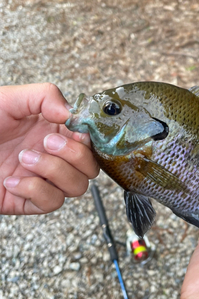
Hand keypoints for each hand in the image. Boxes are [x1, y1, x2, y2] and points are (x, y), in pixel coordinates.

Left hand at [0, 83, 98, 213]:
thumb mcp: (9, 99)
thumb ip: (45, 96)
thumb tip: (72, 114)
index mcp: (52, 131)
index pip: (89, 140)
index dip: (88, 138)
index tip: (74, 131)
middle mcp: (51, 156)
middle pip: (90, 167)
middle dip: (73, 155)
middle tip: (46, 142)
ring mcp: (41, 179)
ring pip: (76, 187)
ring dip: (54, 171)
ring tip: (25, 158)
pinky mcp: (26, 200)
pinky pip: (50, 202)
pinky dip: (34, 189)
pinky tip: (12, 178)